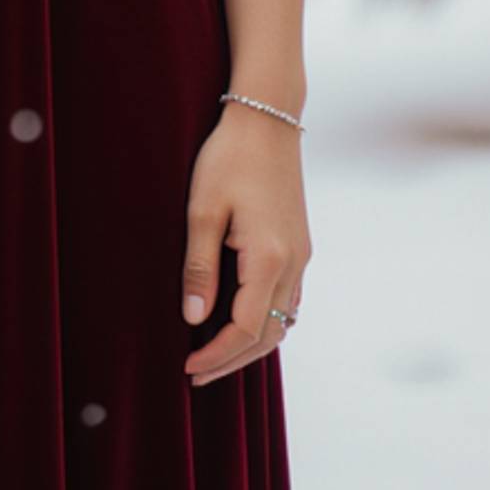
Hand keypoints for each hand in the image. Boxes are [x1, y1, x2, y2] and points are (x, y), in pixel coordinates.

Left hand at [180, 103, 309, 384]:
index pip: (246, 329)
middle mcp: (294, 263)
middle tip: (196, 374)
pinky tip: (239, 319)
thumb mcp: (202, 210)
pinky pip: (288, 298)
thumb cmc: (228, 157)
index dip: (217, 355)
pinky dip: (266, 319)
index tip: (188, 367)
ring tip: (214, 354)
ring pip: (285, 319)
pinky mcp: (300, 244)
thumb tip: (194, 318)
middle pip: (271, 334)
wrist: (268, 116)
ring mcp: (302, 254)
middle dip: (234, 360)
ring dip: (252, 343)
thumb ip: (199, 268)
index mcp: (270, 258)